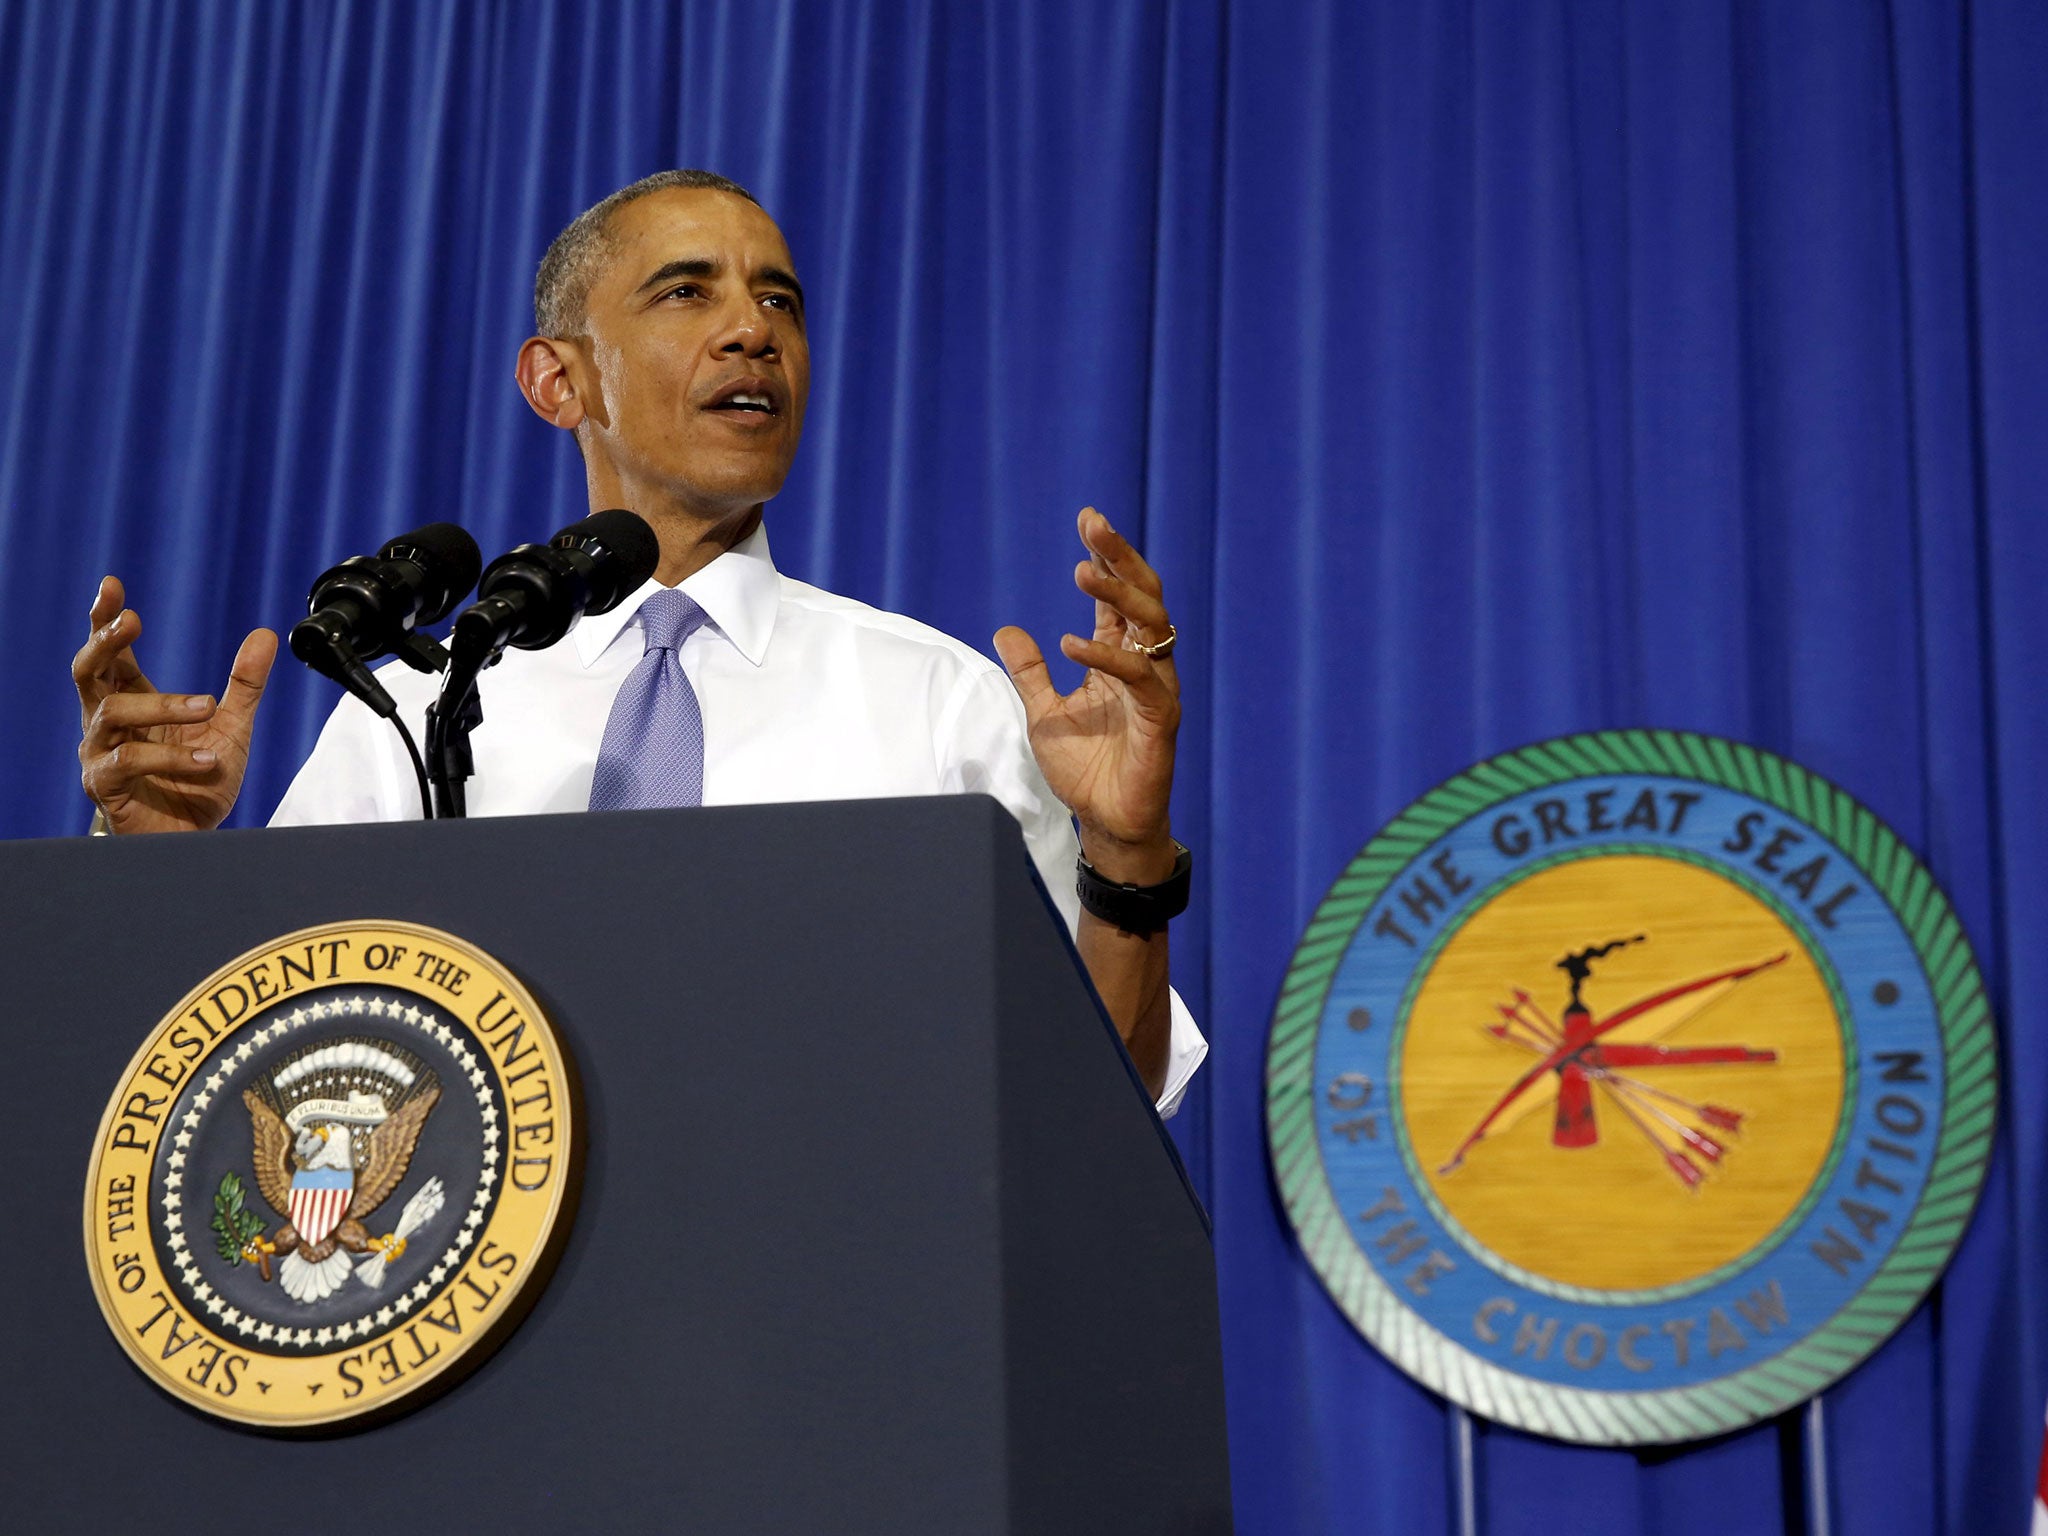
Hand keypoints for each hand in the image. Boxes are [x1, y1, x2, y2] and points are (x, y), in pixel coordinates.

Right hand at [75, 576, 277, 833]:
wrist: (196, 838)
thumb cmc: (201, 781)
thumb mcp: (231, 726)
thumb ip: (244, 683)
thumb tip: (265, 633)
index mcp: (131, 699)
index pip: (111, 653)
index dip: (106, 619)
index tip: (113, 585)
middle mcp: (106, 722)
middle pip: (88, 670)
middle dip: (106, 641)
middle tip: (132, 620)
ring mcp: (99, 753)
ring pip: (113, 711)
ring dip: (163, 705)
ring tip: (208, 708)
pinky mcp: (104, 785)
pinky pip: (126, 760)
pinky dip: (168, 756)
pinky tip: (206, 758)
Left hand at [994, 508, 1179, 883]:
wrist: (1108, 822)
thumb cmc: (1086, 769)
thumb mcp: (1044, 712)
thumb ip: (1030, 672)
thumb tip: (1006, 630)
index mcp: (1120, 659)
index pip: (1117, 597)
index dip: (1106, 557)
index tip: (1087, 520)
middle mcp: (1144, 666)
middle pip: (1142, 596)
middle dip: (1119, 556)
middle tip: (1094, 524)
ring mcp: (1156, 689)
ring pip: (1149, 625)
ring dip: (1117, 593)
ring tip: (1082, 570)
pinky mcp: (1161, 717)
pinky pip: (1139, 676)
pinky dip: (1105, 655)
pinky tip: (1070, 641)